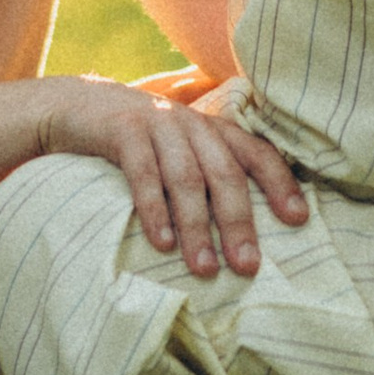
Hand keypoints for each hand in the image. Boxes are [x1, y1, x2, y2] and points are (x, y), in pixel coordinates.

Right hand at [37, 73, 307, 277]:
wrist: (75, 105)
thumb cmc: (137, 143)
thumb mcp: (177, 151)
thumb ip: (206, 175)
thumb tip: (243, 235)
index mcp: (211, 129)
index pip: (256, 153)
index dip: (279, 184)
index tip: (298, 220)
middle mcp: (190, 122)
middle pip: (223, 172)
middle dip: (238, 221)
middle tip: (247, 266)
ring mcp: (156, 123)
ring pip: (186, 177)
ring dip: (197, 226)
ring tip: (204, 268)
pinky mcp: (121, 129)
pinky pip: (143, 172)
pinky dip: (153, 209)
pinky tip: (161, 243)